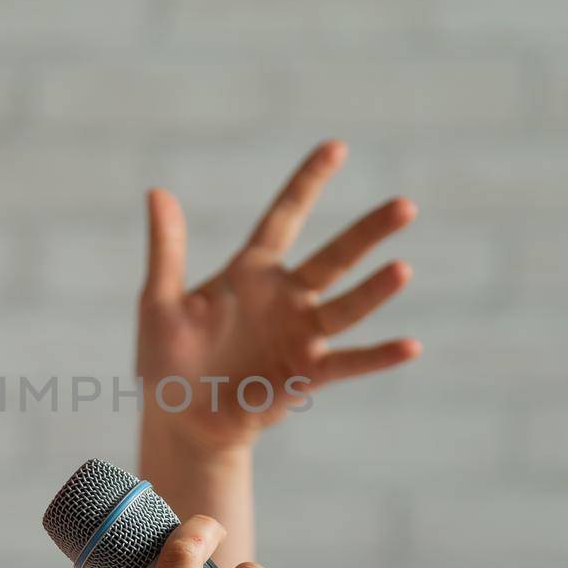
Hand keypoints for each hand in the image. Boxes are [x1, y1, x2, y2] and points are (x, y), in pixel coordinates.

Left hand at [135, 140, 419, 451]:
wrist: (180, 420)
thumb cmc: (167, 360)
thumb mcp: (160, 303)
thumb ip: (166, 249)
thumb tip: (157, 191)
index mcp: (251, 273)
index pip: (285, 217)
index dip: (308, 183)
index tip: (336, 146)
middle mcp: (286, 297)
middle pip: (334, 257)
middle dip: (368, 233)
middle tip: (405, 206)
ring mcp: (301, 335)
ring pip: (346, 306)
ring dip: (375, 290)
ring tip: (402, 269)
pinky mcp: (307, 374)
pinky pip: (348, 362)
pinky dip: (378, 356)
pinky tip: (410, 345)